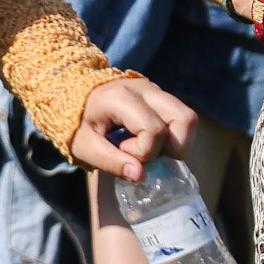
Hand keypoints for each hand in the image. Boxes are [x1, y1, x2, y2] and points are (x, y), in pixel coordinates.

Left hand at [66, 72, 196, 181]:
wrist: (74, 95)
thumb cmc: (78, 122)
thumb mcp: (84, 146)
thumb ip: (110, 161)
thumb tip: (140, 175)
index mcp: (121, 98)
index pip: (154, 130)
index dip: (143, 151)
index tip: (121, 150)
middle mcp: (145, 89)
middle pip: (185, 118)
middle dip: (173, 147)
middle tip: (146, 153)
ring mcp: (156, 90)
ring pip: (189, 117)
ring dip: (176, 142)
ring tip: (150, 148)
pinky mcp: (161, 96)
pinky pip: (181, 117)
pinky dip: (173, 135)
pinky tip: (150, 140)